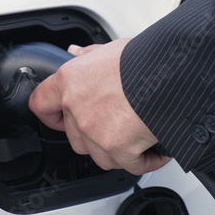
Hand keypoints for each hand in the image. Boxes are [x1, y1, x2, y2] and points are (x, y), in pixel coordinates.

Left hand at [28, 39, 169, 175]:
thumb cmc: (146, 58)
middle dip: (95, 134)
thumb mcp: (113, 49)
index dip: (50, 115)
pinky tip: (156, 150)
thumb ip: (90, 56)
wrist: (173, 73)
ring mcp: (95, 131)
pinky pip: (129, 166)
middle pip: (74, 137)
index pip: (41, 104)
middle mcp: (77, 107)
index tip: (59, 119)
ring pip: (99, 155)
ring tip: (138, 135)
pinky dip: (145, 160)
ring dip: (118, 150)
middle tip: (117, 122)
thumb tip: (76, 52)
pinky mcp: (118, 149)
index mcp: (71, 80)